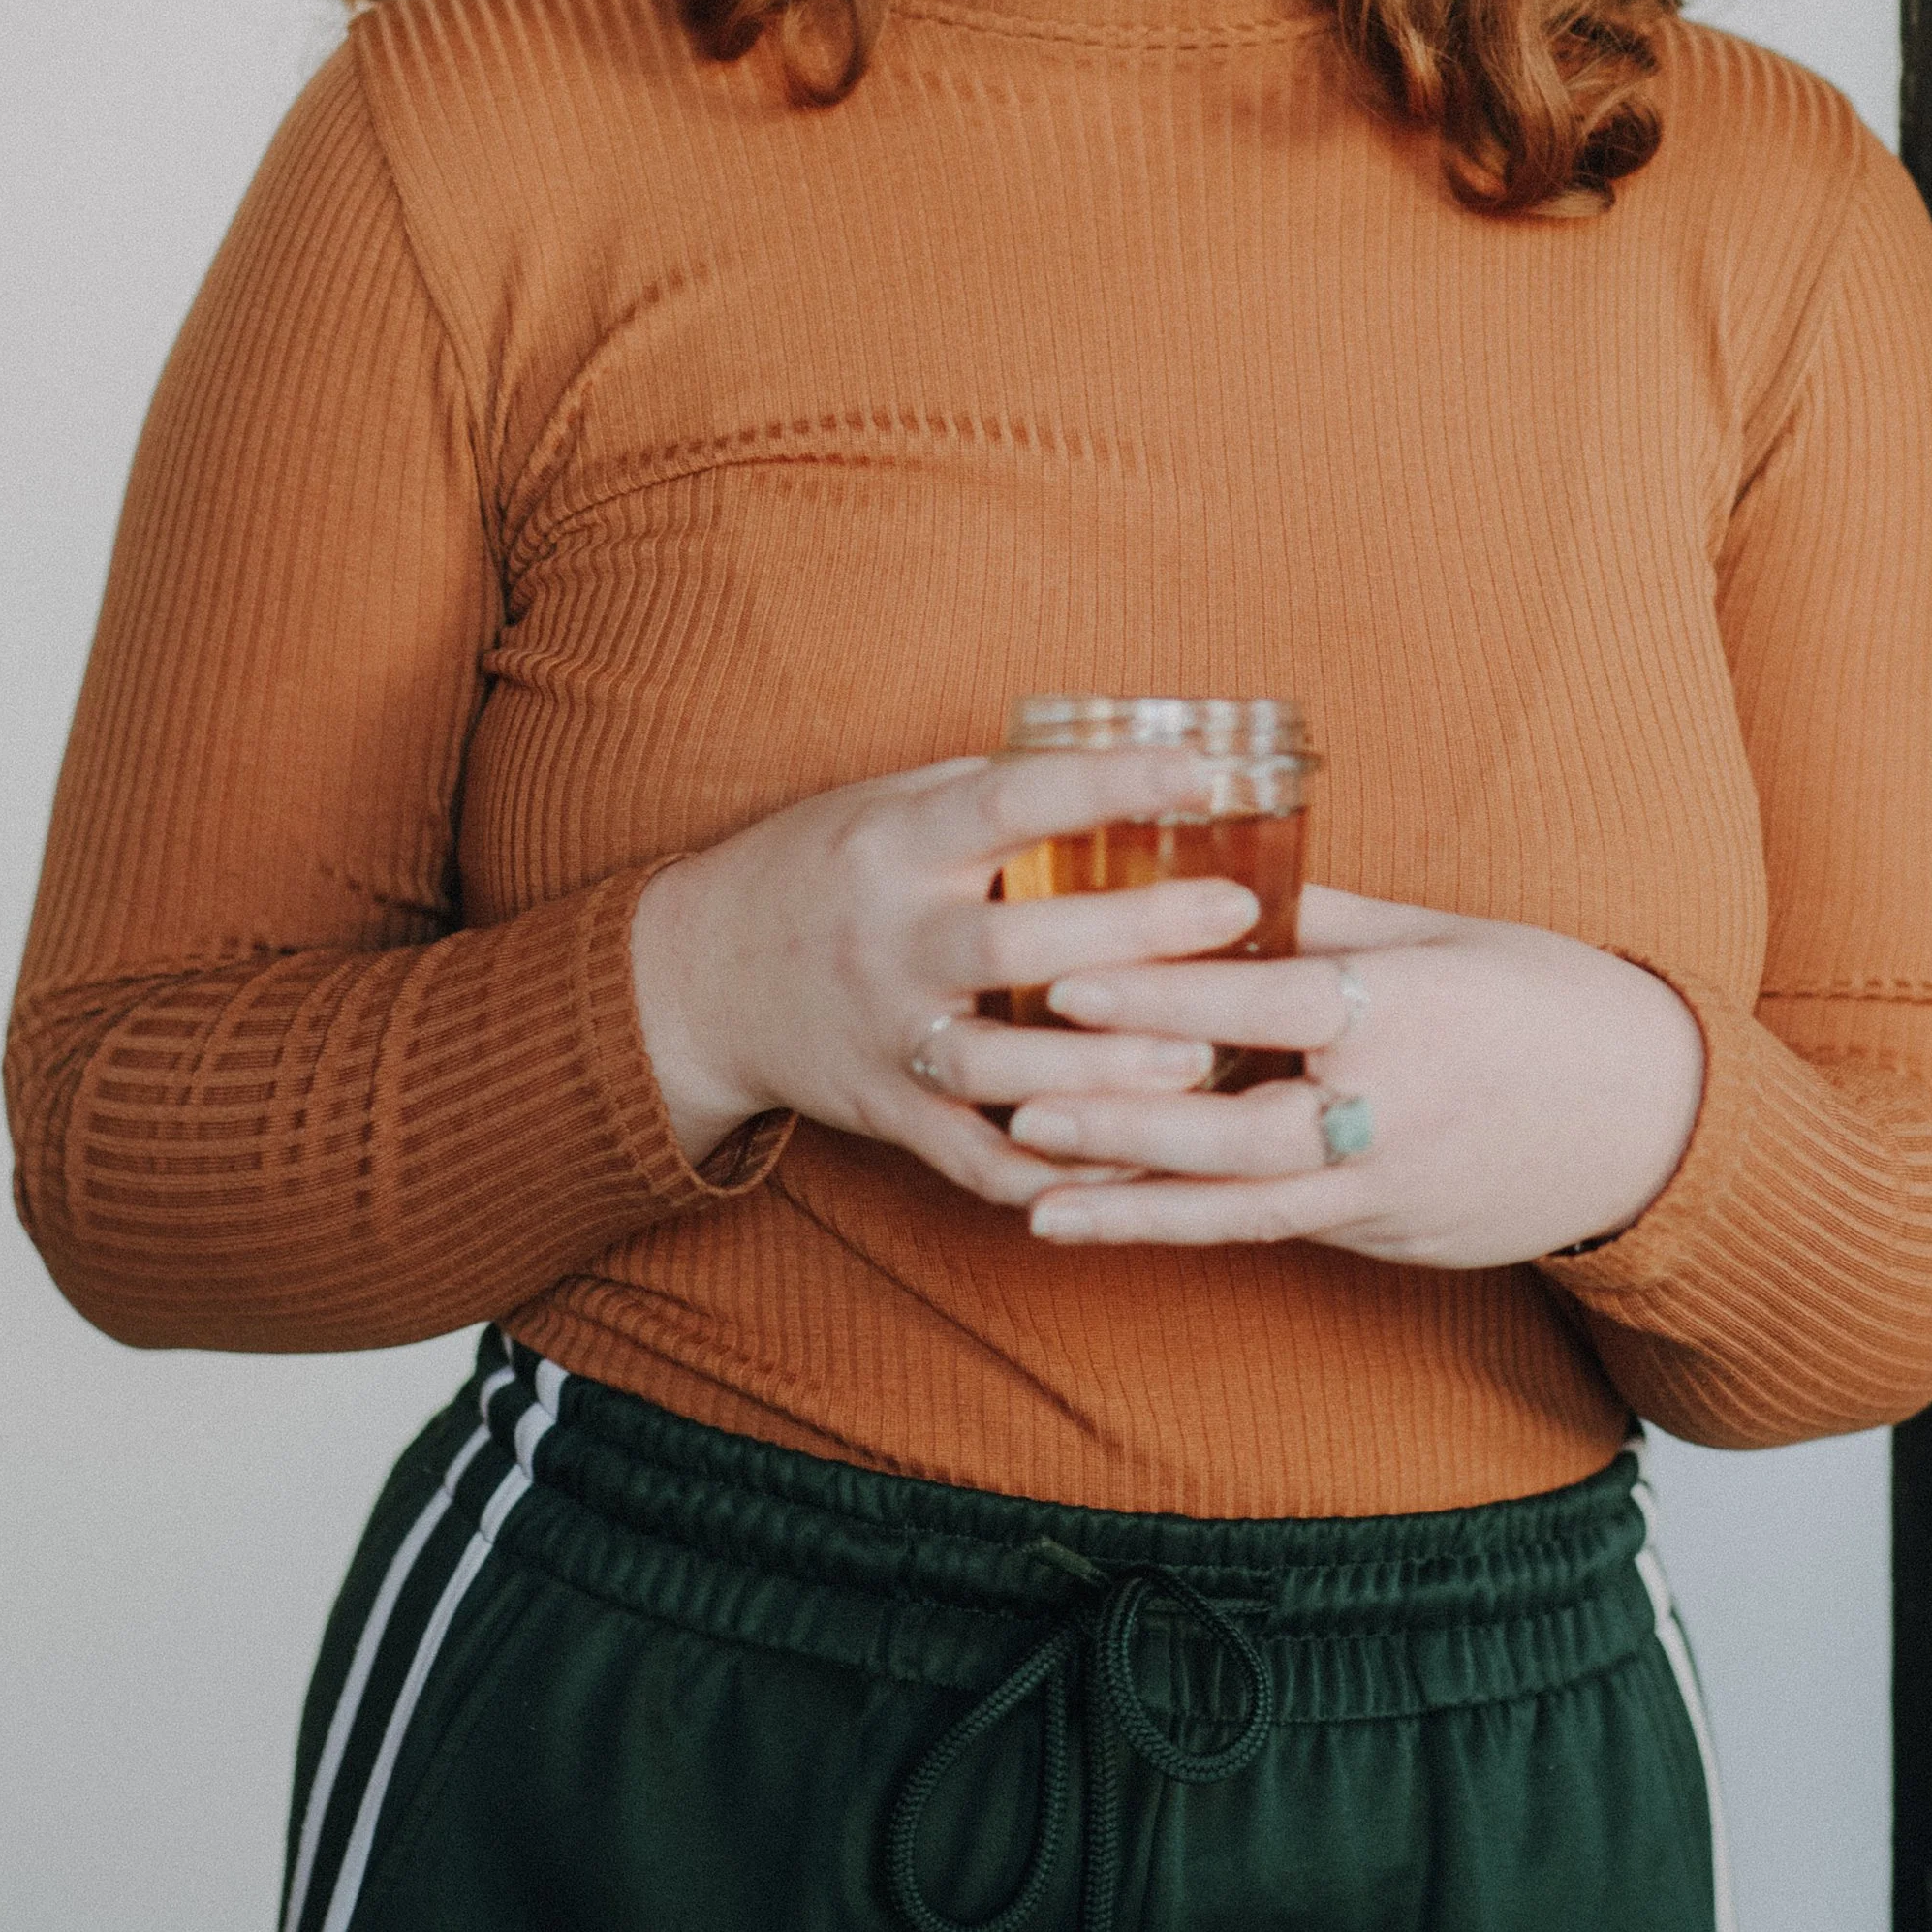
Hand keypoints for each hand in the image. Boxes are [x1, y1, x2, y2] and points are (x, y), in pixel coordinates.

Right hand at [630, 750, 1263, 1204]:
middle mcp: (887, 939)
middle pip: (1012, 942)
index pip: (1009, 801)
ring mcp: (884, 1035)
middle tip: (1234, 913)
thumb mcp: (882, 804)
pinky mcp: (884, 1114)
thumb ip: (986, 793)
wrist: (696, 980)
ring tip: (1202, 1058)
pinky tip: (1133, 1158)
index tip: (1201, 770)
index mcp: (894, 843)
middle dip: (1131, 933)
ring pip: (996, 1069)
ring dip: (1100, 1070)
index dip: (1106, 784)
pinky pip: (973, 1160)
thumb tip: (1119, 762)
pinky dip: (1052, 1169)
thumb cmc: (815, 870)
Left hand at [1002, 885, 1707, 1267]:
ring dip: (1129, 1196)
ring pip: (1238, 1201)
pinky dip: (1179, 1229)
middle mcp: (1388, 1109)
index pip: (1261, 1006)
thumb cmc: (1550, 1002)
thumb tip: (1227, 872)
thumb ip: (1332, 915)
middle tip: (1016, 1098)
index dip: (1160, 995)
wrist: (1656, 1123)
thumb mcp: (1446, 935)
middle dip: (1119, 1116)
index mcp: (1403, 1012)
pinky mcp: (1382, 1235)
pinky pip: (1265, 1231)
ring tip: (1030, 1183)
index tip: (1069, 977)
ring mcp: (1384, 1186)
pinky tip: (1102, 1223)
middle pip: (1233, 1123)